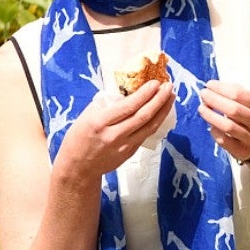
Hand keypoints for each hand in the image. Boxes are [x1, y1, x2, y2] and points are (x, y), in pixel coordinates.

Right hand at [50, 79, 172, 187]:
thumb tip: (127, 89)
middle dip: (159, 100)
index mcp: (100, 122)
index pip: (128, 107)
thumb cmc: (79, 137)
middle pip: (143, 116)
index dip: (144, 94)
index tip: (155, 83)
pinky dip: (156, 121)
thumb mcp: (87, 116)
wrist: (78, 167)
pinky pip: (146, 134)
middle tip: (169, 86)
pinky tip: (161, 112)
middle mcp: (114, 135)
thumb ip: (107, 104)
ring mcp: (124, 146)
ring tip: (171, 96)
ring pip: (149, 127)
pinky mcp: (130, 153)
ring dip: (163, 110)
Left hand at [198, 79, 249, 165]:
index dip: (221, 88)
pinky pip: (224, 140)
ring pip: (228, 126)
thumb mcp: (248, 103)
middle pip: (234, 109)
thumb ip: (234, 93)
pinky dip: (214, 131)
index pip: (239, 94)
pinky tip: (211, 125)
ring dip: (211, 115)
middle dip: (215, 100)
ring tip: (201, 108)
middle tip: (203, 94)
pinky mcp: (243, 151)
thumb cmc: (248, 118)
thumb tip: (214, 87)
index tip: (209, 85)